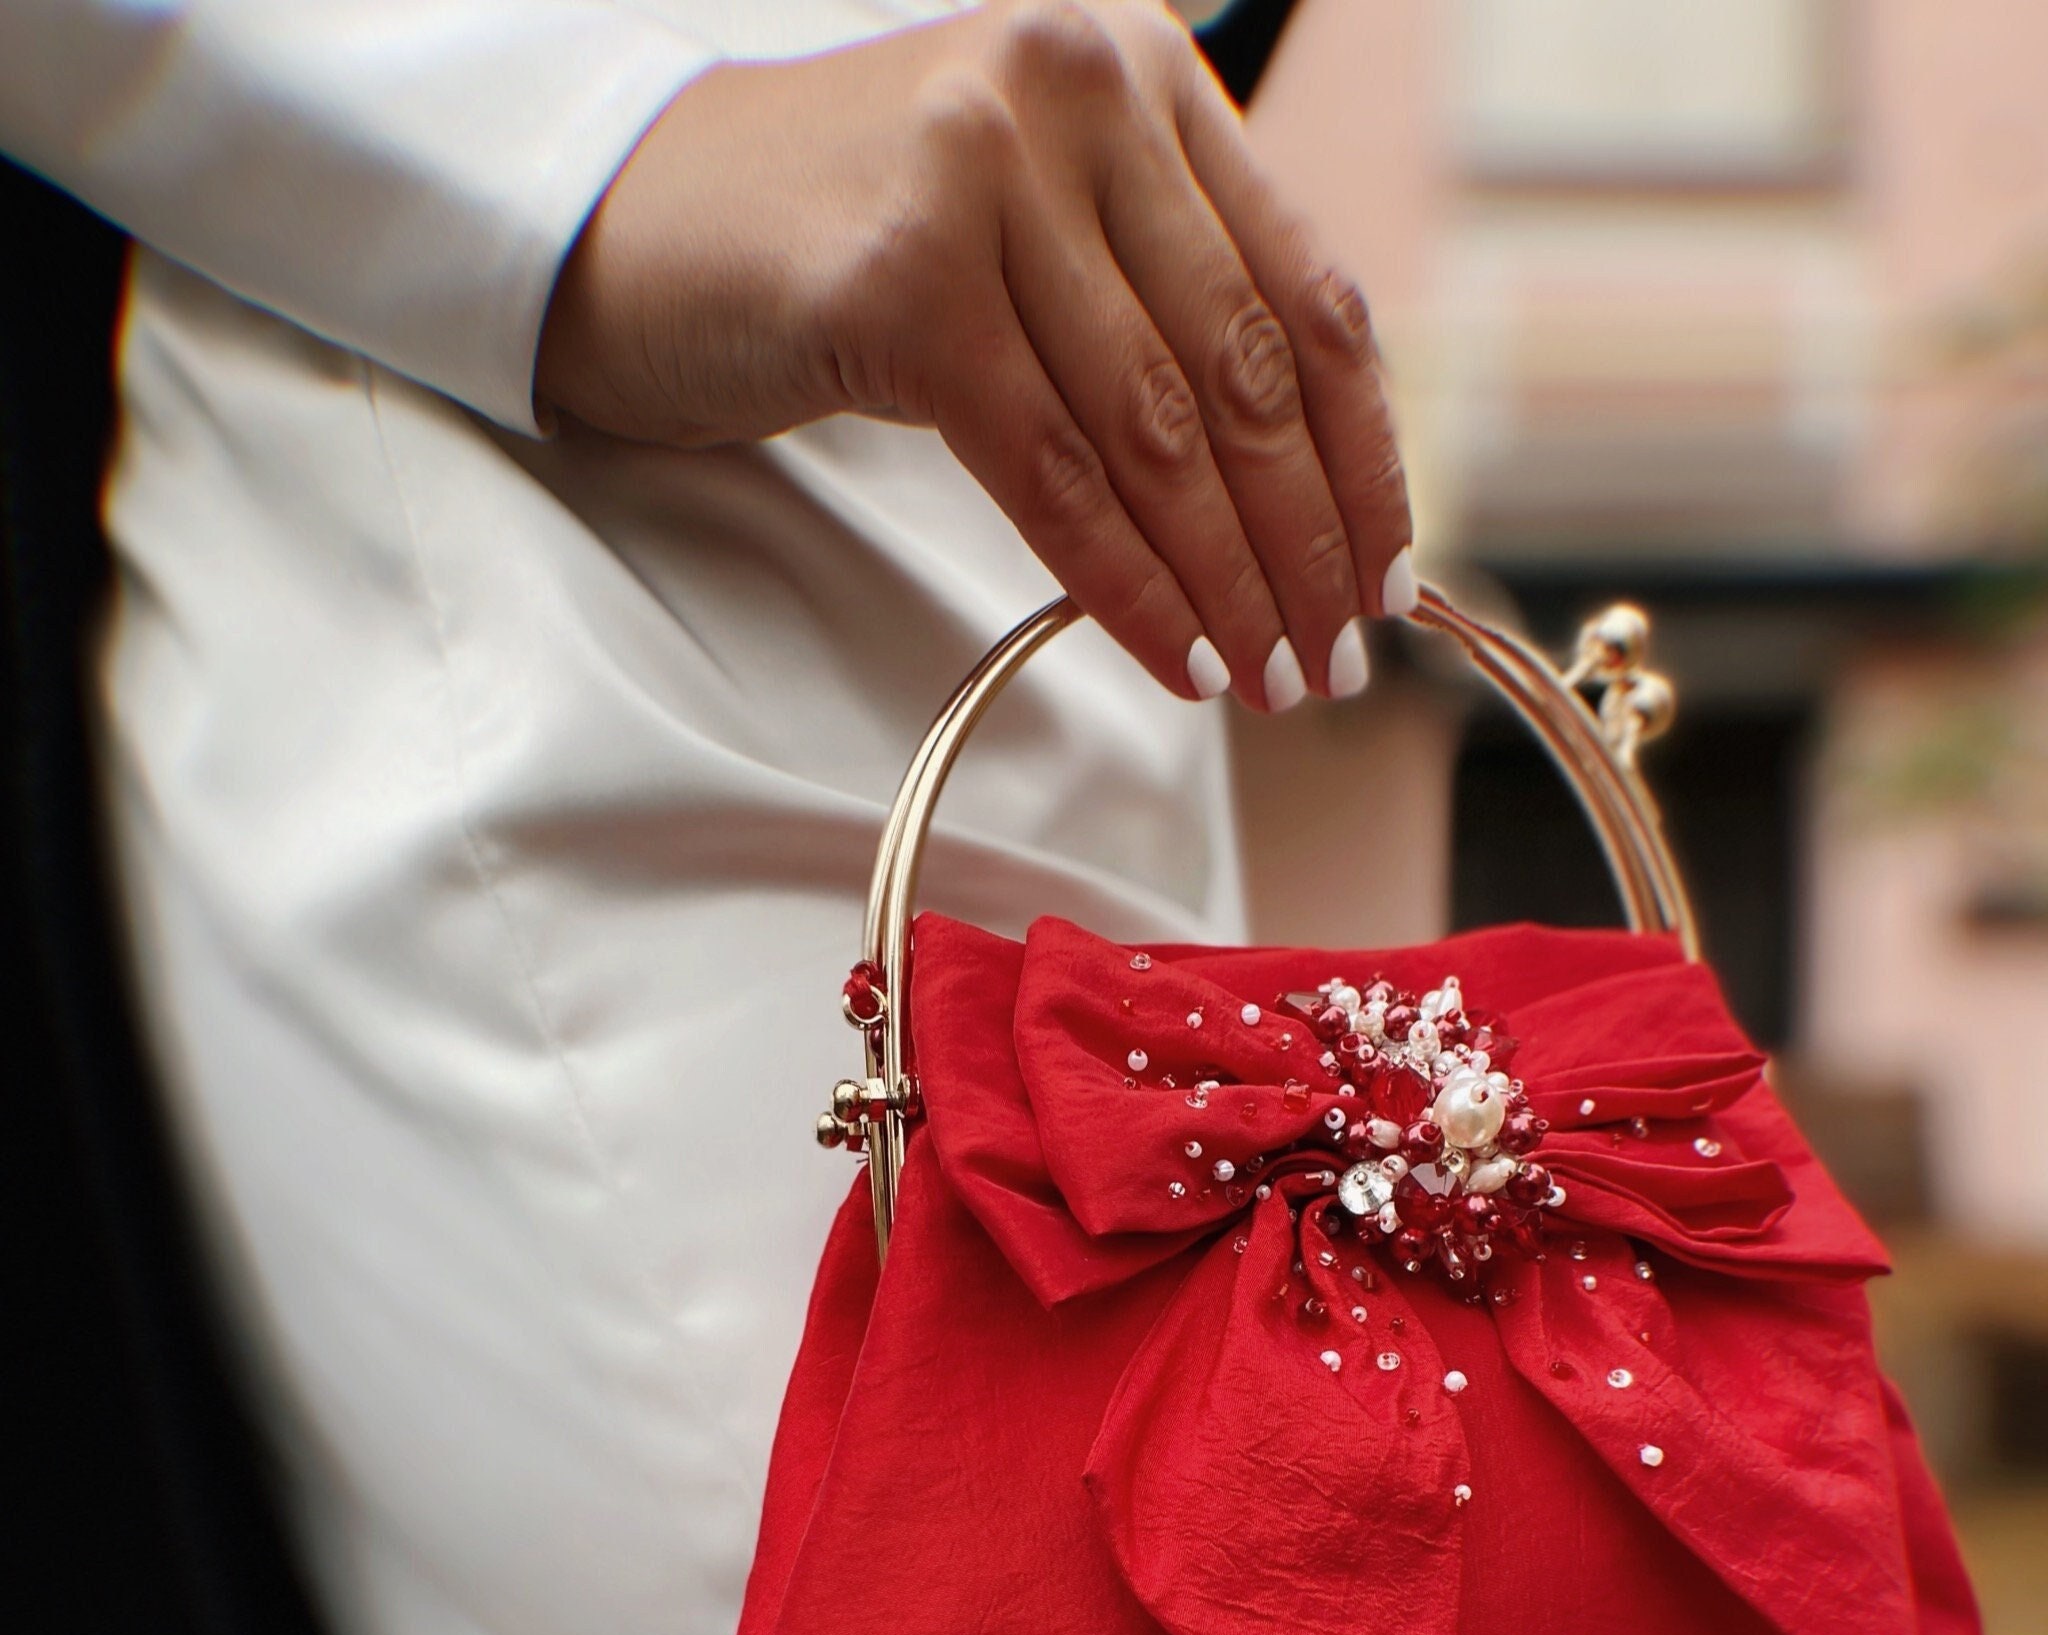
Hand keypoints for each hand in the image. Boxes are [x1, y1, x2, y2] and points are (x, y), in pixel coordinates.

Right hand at [535, 0, 1413, 710]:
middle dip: (1302, 542)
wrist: (637, 225)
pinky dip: (1125, 584)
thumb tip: (1302, 492)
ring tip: (1263, 681)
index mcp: (1142, 72)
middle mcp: (1078, 89)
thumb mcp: (1032, 233)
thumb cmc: (849, 249)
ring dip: (1226, 582)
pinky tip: (1173, 655)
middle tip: (1330, 663)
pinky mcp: (905, 276)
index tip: (1384, 574)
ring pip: (1157, 429)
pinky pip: (1054, 473)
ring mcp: (985, 169)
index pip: (1309, 288)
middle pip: (1245, 366)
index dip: (1362, 454)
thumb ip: (1156, 301)